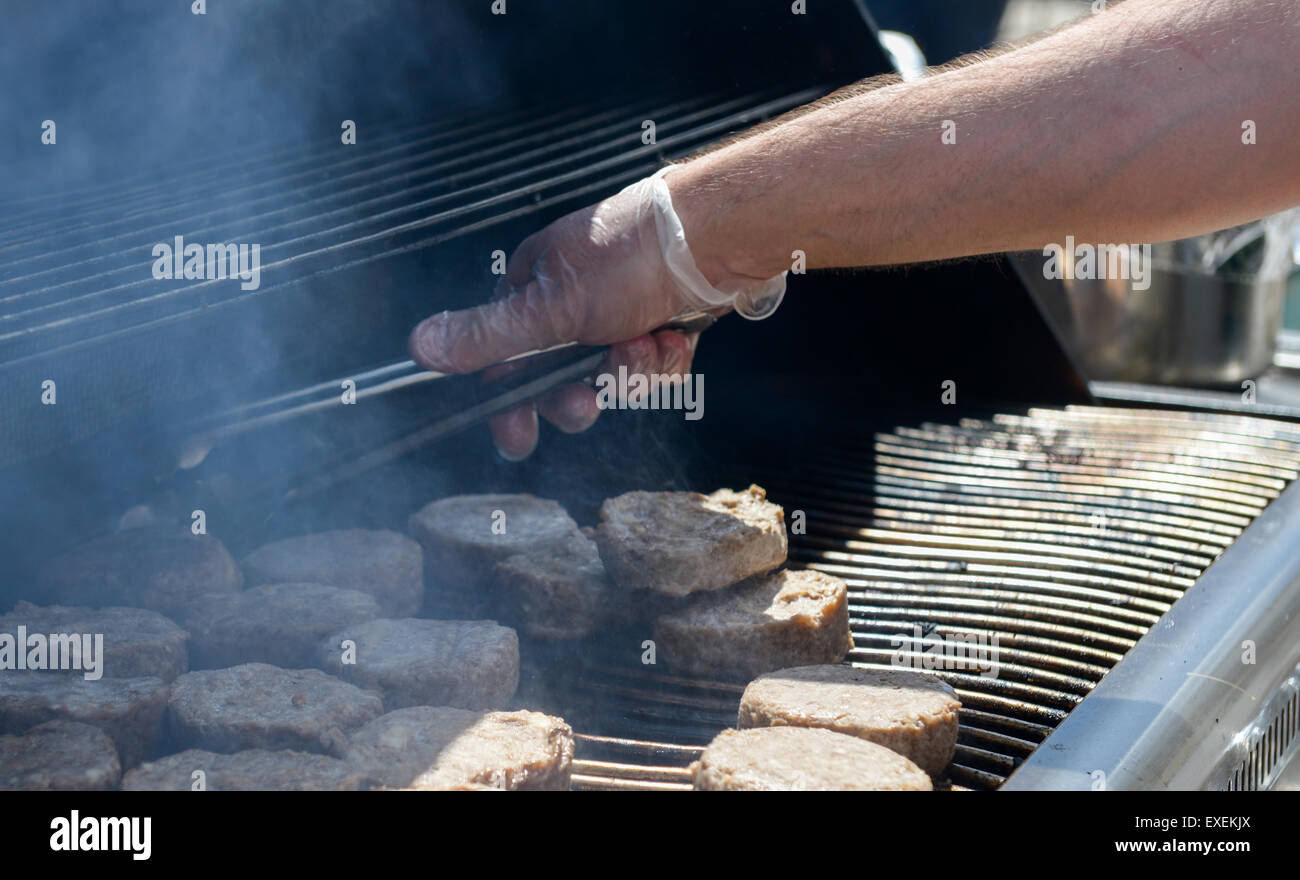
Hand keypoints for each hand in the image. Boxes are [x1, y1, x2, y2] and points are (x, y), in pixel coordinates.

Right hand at [409, 174, 714, 459]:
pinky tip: (674, 336)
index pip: (503, 358)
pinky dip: (663, 360)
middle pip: (560, 378)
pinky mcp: (659, 325)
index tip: (517, 438)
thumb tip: (420, 347)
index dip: (509, 401)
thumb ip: (488, 336)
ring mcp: (620, 314)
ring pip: (612, 377)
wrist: (716, 240)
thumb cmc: (630, 257)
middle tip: (589, 399)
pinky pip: (651, 369)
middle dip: (580, 392)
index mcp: (533, 289)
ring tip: (647, 341)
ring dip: (631, 371)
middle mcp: (573, 301)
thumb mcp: (549, 307)